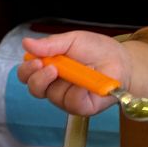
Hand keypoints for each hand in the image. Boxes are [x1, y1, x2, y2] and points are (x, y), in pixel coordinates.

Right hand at [18, 30, 132, 116]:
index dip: (27, 69)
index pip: (28, 73)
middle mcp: (55, 84)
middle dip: (37, 78)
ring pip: (52, 96)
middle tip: (47, 66)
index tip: (34, 60)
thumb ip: (51, 44)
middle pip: (34, 88)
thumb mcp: (73, 40)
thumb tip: (26, 43)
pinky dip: (76, 92)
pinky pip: (72, 103)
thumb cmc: (97, 49)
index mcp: (49, 67)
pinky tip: (83, 83)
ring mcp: (68, 97)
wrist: (121, 60)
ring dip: (61, 82)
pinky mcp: (82, 107)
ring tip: (70, 70)